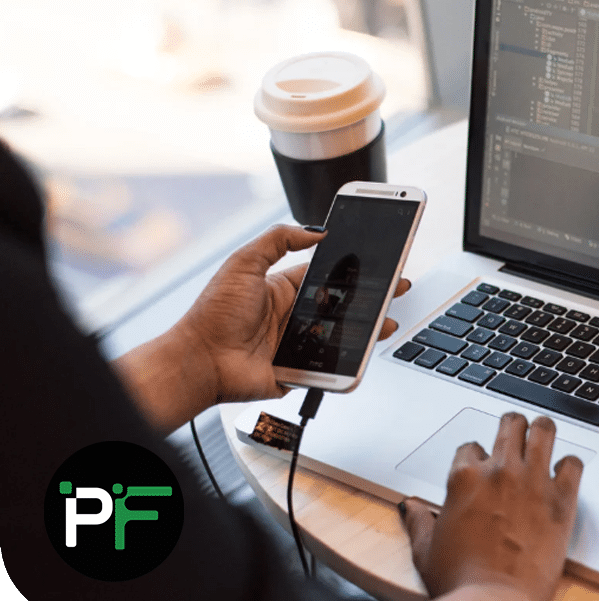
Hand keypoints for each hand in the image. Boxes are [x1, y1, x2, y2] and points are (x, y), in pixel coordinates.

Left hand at [179, 224, 409, 404]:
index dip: (352, 269)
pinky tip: (366, 349)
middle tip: (396, 288)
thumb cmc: (213, 314)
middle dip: (370, 297)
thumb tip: (314, 230)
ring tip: (388, 321)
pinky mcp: (299, 370)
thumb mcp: (243, 263)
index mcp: (283, 288)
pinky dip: (349, 360)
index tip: (376, 262)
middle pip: (342, 305)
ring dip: (368, 328)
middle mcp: (293, 315)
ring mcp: (298, 344)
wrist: (200, 361)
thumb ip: (277, 240)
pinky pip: (330, 365)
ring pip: (343, 335)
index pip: (327, 275)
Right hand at [401, 413, 583, 600]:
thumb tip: (410, 507)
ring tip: (542, 436)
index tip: (481, 467)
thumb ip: (418, 521)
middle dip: (512, 426)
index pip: (471, 446)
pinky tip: (565, 473)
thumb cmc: (460, 582)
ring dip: (542, 431)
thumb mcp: (426, 550)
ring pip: (543, 430)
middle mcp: (499, 471)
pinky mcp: (561, 500)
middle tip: (516, 434)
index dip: (477, 456)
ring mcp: (532, 482)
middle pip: (510, 424)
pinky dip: (570, 465)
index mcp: (464, 478)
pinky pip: (574, 463)